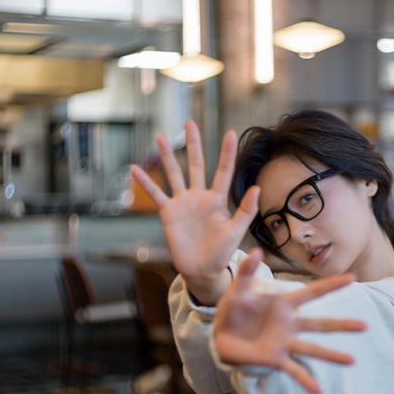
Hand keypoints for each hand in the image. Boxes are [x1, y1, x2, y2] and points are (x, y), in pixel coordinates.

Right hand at [130, 121, 258, 302]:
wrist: (202, 270)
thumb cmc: (222, 253)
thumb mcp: (236, 232)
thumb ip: (246, 210)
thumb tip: (257, 188)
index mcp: (218, 199)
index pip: (223, 171)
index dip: (227, 153)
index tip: (230, 132)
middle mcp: (199, 196)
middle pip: (195, 164)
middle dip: (193, 144)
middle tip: (189, 123)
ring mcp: (183, 203)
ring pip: (173, 174)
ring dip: (166, 156)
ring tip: (160, 136)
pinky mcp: (168, 214)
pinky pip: (156, 195)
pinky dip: (146, 183)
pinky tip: (135, 169)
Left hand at [213, 249, 367, 393]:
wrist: (221, 336)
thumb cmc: (233, 311)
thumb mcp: (238, 290)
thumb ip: (246, 272)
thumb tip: (255, 251)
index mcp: (284, 305)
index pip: (311, 293)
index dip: (331, 285)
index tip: (352, 278)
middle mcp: (290, 325)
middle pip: (320, 324)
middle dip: (342, 325)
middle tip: (365, 326)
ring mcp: (285, 343)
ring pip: (312, 348)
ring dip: (332, 355)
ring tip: (352, 361)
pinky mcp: (275, 359)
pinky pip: (293, 370)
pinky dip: (305, 381)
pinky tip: (318, 391)